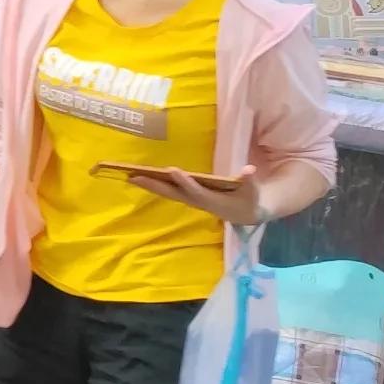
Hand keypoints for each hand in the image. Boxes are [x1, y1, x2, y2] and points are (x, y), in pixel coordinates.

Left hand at [116, 162, 264, 224]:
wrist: (247, 214)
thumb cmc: (250, 200)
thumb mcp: (252, 191)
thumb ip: (249, 181)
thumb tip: (249, 169)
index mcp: (214, 201)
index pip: (196, 192)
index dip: (185, 183)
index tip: (173, 170)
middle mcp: (198, 202)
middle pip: (174, 194)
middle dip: (155, 185)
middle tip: (134, 176)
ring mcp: (192, 200)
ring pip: (168, 193)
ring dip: (150, 185)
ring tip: (131, 176)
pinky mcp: (189, 197)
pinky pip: (169, 191)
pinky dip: (156, 185)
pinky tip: (142, 178)